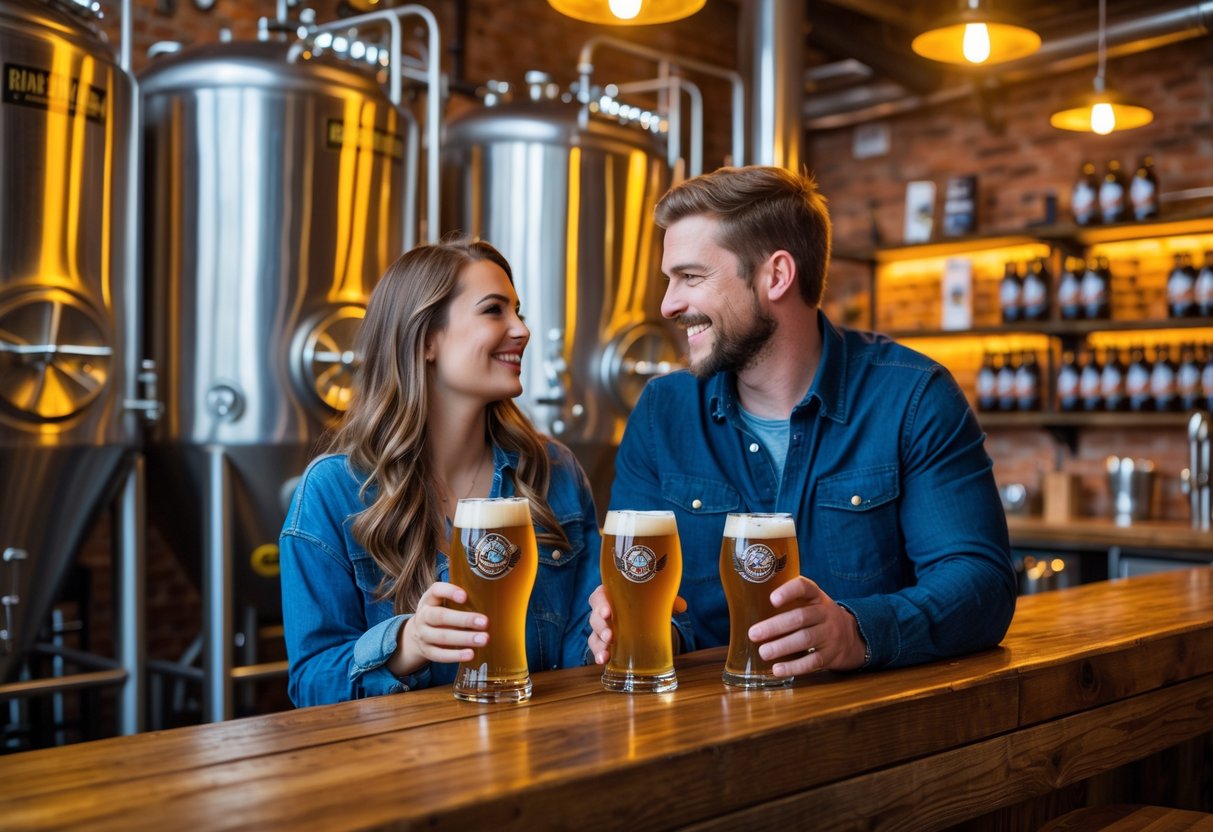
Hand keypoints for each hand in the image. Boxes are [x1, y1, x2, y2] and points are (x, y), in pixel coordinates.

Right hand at [389, 582, 487, 676]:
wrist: (417, 634)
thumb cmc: (438, 613)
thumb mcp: (441, 602)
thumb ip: (459, 600)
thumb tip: (490, 597)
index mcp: (429, 600)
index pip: (436, 590)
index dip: (449, 592)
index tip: (465, 596)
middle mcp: (423, 616)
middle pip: (441, 616)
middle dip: (464, 619)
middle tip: (485, 622)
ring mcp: (423, 635)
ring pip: (442, 637)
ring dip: (464, 638)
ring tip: (484, 639)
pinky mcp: (427, 651)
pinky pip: (440, 655)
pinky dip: (456, 655)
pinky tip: (471, 654)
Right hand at [587, 586, 687, 665]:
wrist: (644, 618)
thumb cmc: (644, 603)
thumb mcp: (655, 600)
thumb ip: (667, 601)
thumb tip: (682, 606)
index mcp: (611, 595)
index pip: (599, 596)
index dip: (600, 603)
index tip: (608, 612)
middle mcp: (603, 612)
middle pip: (594, 617)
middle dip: (601, 627)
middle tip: (610, 635)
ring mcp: (602, 629)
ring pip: (594, 635)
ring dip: (599, 643)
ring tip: (607, 652)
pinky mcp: (604, 644)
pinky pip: (597, 649)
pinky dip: (598, 655)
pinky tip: (603, 660)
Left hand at [747, 576, 866, 675]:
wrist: (852, 636)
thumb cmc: (817, 616)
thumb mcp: (810, 602)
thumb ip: (788, 602)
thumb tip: (746, 609)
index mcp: (817, 596)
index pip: (804, 587)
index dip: (789, 591)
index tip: (772, 599)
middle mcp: (825, 613)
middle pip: (800, 617)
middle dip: (775, 626)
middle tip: (753, 634)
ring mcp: (831, 634)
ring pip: (806, 639)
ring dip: (782, 647)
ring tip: (763, 652)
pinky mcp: (832, 655)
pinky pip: (813, 661)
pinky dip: (794, 667)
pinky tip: (778, 669)